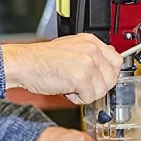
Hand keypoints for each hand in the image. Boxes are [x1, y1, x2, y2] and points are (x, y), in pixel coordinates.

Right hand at [2, 34, 122, 104]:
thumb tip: (107, 67)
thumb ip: (91, 55)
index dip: (107, 75)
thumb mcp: (72, 48)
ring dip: (86, 93)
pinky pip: (89, 97)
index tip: (97, 79)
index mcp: (91, 41)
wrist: (24, 64)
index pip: (117, 61)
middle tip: (79, 84)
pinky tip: (65, 89)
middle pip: (112, 78)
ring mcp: (87, 62)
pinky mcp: (80, 77)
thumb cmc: (43, 60)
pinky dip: (77, 99)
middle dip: (97, 86)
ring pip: (102, 90)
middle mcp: (92, 49)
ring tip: (70, 85)